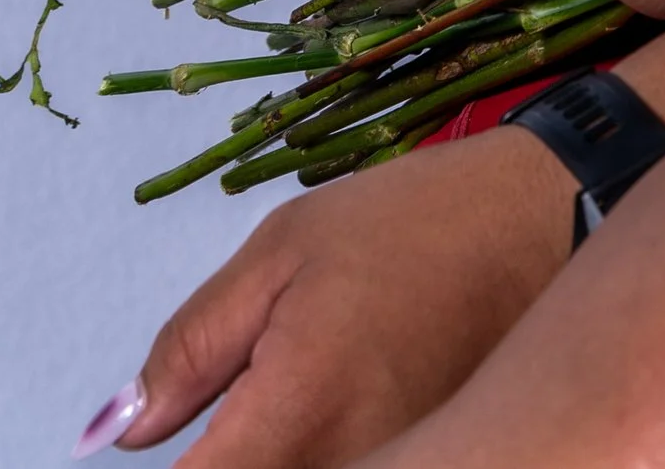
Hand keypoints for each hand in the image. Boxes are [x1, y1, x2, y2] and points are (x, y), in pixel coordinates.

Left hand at [113, 127, 573, 467]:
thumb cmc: (417, 222)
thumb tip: (118, 429)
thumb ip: (191, 347)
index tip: (153, 430)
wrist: (546, 220)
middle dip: (220, 456)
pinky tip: (336, 397)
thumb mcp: (282, 251)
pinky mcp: (424, 466)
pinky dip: (314, 448)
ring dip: (266, 449)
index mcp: (296, 416)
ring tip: (306, 375)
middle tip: (248, 383)